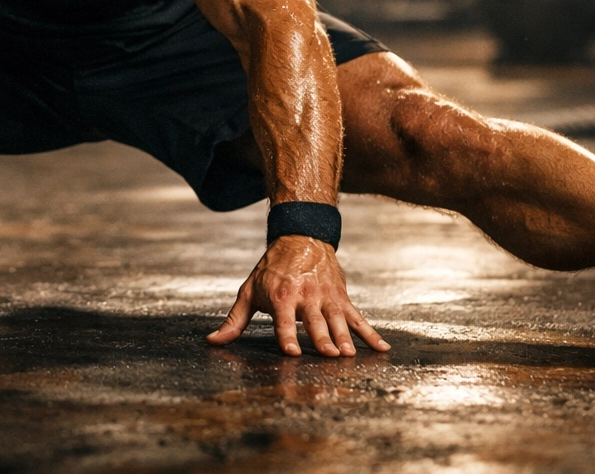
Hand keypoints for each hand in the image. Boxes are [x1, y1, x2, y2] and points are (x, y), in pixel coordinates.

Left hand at [206, 235, 390, 356]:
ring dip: (345, 338)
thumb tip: (213, 341)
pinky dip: (370, 333)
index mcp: (281, 296)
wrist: (301, 237)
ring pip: (337, 320)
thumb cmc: (271, 269)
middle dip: (322, 339)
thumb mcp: (249, 290)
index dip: (287, 336)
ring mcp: (326, 297)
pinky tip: (382, 347)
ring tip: (350, 355)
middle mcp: (305, 296)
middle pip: (314, 322)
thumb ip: (234, 319)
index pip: (284, 320)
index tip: (292, 352)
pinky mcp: (341, 297)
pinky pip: (357, 317)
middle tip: (330, 356)